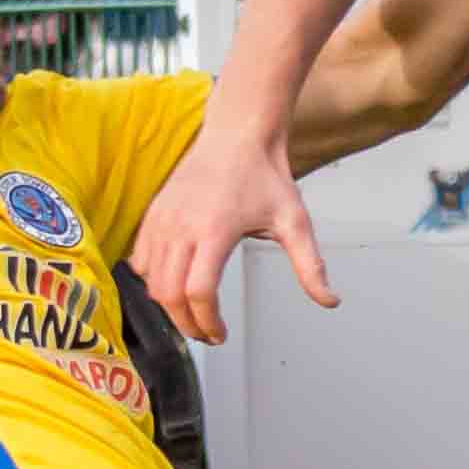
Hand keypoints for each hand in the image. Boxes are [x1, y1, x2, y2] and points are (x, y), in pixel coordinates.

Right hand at [132, 132, 332, 345]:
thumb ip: (310, 266)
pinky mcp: (152, 213)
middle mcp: (182, 225)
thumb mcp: (294, 221)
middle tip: (206, 334)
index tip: (220, 334)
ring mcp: (162, 219)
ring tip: (192, 314)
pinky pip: (140, 259)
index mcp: (215, 230)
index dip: (207, 322)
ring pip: (150, 280)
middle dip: (186, 323)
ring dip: (168, 305)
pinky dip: (152, 280)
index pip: (199, 291)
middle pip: (168, 294)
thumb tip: (329, 300)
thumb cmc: (265, 175)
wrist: (236, 134)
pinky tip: (173, 284)